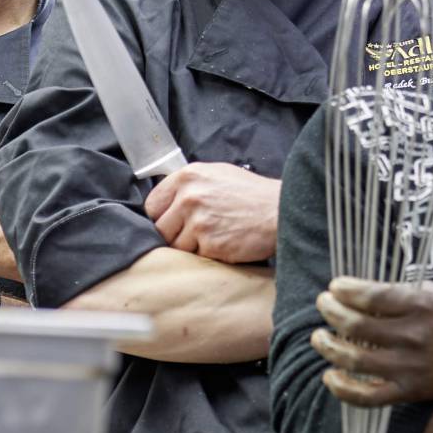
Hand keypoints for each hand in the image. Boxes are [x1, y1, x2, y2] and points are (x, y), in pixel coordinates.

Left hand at [144, 163, 278, 262]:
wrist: (280, 210)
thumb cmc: (252, 194)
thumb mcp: (218, 175)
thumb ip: (190, 185)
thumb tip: (168, 203)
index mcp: (188, 177)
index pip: (152, 205)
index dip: (161, 217)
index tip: (173, 222)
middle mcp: (189, 197)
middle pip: (160, 229)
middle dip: (175, 235)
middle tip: (196, 234)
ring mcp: (199, 222)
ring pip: (177, 247)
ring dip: (192, 248)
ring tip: (215, 238)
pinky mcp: (210, 244)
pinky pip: (196, 258)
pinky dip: (208, 256)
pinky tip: (225, 244)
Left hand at [310, 277, 432, 406]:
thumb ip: (401, 293)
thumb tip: (360, 291)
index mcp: (420, 305)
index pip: (369, 296)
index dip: (344, 290)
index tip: (334, 286)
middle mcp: (413, 335)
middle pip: (356, 326)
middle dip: (330, 312)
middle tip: (323, 305)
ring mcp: (410, 366)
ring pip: (354, 360)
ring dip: (329, 347)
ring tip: (319, 338)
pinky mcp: (410, 391)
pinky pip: (368, 396)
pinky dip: (343, 389)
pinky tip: (330, 377)